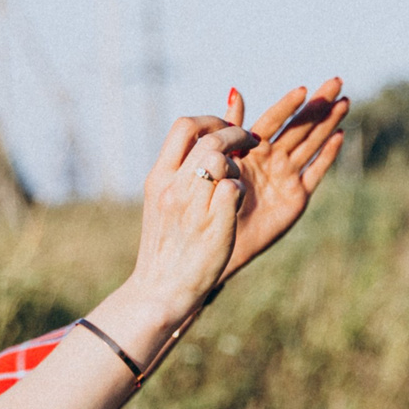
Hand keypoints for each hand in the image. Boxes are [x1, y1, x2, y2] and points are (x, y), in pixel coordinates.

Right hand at [122, 116, 249, 325]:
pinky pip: (234, 188)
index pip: (184, 126)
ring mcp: (192, 206)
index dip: (211, 120)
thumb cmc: (167, 246)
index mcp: (158, 178)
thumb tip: (204, 143)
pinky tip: (238, 202)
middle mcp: (172, 187)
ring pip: (221, 160)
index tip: (225, 129)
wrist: (160, 289)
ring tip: (237, 179)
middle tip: (250, 142)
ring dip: (237, 163)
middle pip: (209, 139)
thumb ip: (181, 170)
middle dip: (237, 133)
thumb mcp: (165, 202)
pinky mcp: (213, 225)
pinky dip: (241, 189)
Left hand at [221, 79, 348, 278]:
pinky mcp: (297, 196)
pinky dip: (327, 155)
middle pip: (300, 126)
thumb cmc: (214, 198)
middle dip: (318, 105)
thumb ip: (232, 126)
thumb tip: (234, 89)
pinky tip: (339, 137)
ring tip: (344, 102)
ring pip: (312, 143)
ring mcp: (287, 175)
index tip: (303, 89)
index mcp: (253, 148)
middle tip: (336, 81)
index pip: (274, 120)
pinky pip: (315, 172)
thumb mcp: (221, 157)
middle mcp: (274, 158)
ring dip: (328, 123)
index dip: (288, 105)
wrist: (218, 235)